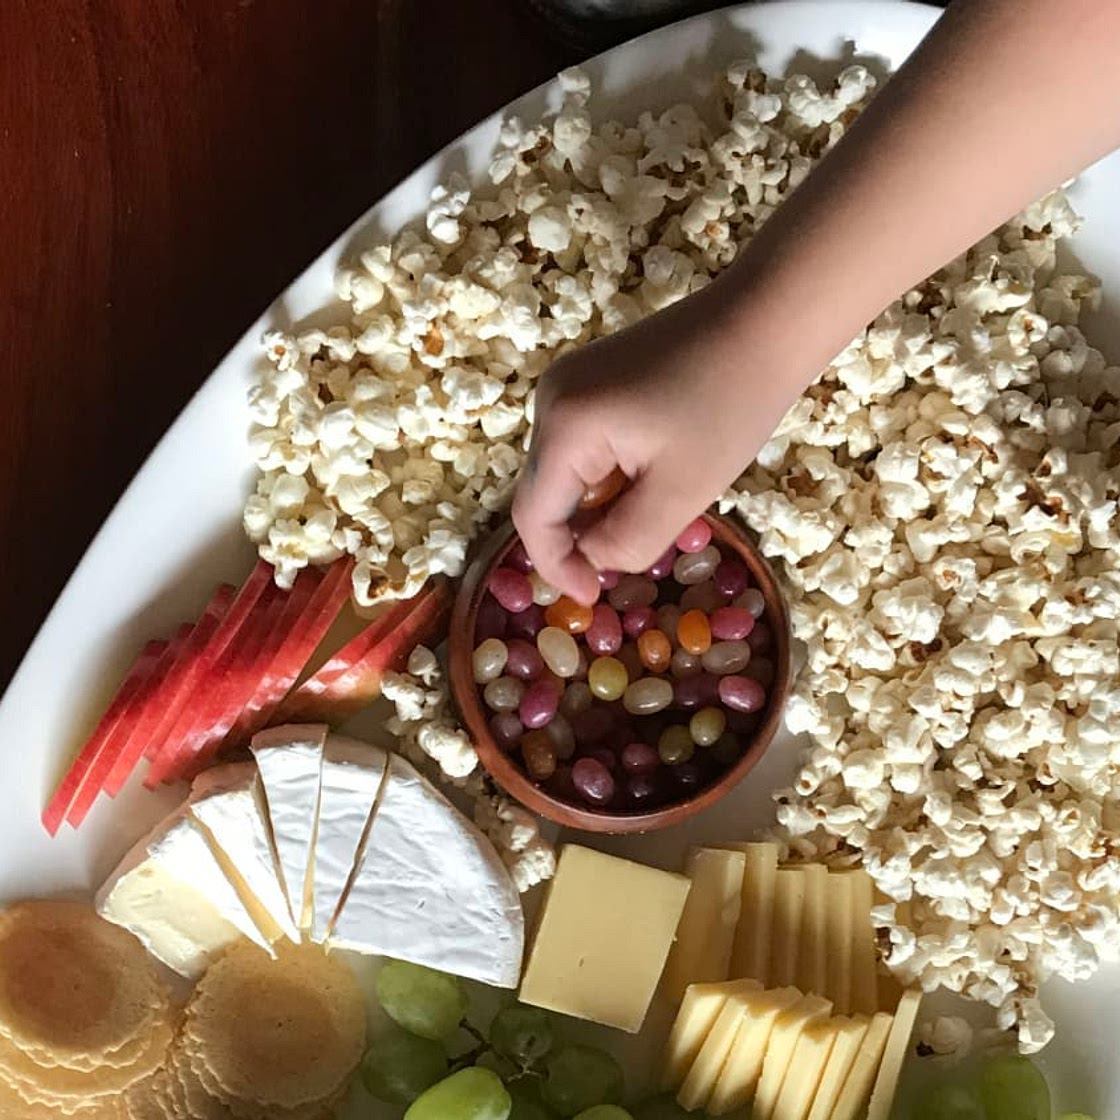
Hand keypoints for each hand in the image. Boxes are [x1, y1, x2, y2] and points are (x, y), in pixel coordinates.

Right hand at [512, 278, 795, 603]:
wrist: (766, 318)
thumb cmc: (730, 404)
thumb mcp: (683, 492)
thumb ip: (628, 540)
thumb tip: (595, 559)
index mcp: (564, 426)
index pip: (533, 516)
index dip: (557, 567)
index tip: (594, 599)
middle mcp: (550, 398)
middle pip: (545, 492)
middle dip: (581, 536)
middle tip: (632, 559)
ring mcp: (568, 382)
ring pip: (565, 471)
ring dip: (598, 506)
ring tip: (655, 511)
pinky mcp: (591, 377)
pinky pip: (582, 445)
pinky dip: (608, 477)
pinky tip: (651, 477)